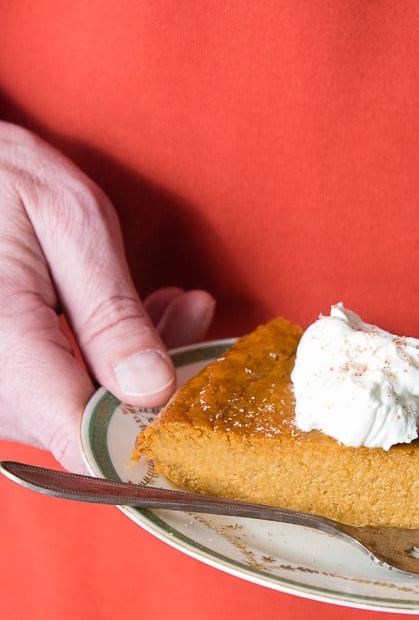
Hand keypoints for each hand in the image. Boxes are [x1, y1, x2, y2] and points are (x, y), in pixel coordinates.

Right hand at [0, 123, 214, 471]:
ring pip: (84, 416)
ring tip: (175, 305)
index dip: (151, 435)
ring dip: (140, 369)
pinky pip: (64, 397)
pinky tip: (140, 319)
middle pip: (93, 431)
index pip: (88, 441)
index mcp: (7, 348)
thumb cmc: (1, 178)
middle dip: (158, 383)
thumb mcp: (68, 223)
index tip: (198, 398)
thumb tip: (153, 389)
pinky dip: (109, 365)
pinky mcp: (8, 387)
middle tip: (194, 315)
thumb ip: (111, 312)